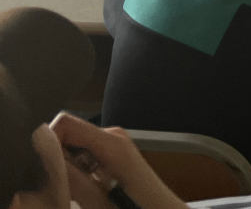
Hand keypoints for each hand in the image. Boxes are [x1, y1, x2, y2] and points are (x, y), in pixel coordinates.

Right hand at [50, 113, 185, 208]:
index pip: (65, 123)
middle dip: (57, 158)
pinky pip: (84, 153)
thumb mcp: (95, 198)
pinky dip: (77, 170)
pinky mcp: (114, 152)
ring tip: (79, 191)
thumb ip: (67, 177)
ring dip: (67, 167)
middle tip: (63, 186)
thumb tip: (42, 159)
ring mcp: (115, 142)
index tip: (44, 168)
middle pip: (68, 133)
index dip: (47, 142)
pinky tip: (88, 189)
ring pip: (74, 146)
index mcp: (111, 141)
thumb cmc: (136, 207)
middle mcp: (113, 135)